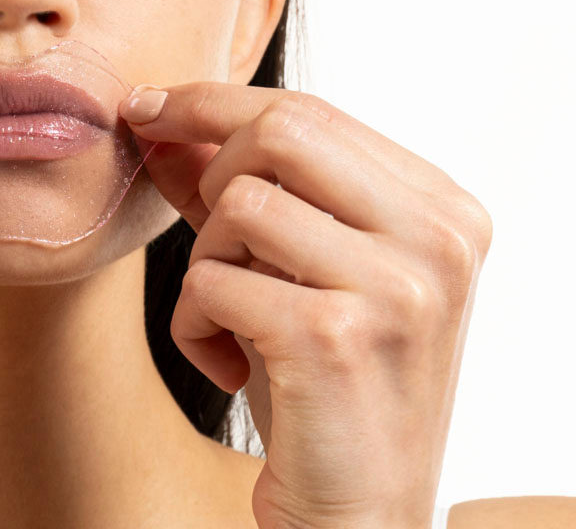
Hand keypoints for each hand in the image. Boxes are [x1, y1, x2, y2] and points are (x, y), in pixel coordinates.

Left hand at [118, 82, 492, 528]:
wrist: (356, 513)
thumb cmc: (322, 382)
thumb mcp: (288, 266)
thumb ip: (234, 185)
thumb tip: (158, 118)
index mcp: (442, 206)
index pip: (309, 110)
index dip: (212, 102)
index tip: (147, 106)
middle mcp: (438, 236)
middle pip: (279, 130)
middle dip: (210, 167)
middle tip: (205, 231)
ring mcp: (397, 286)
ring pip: (239, 203)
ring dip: (206, 260)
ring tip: (233, 317)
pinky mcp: (335, 337)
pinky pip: (212, 279)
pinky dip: (194, 321)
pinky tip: (229, 363)